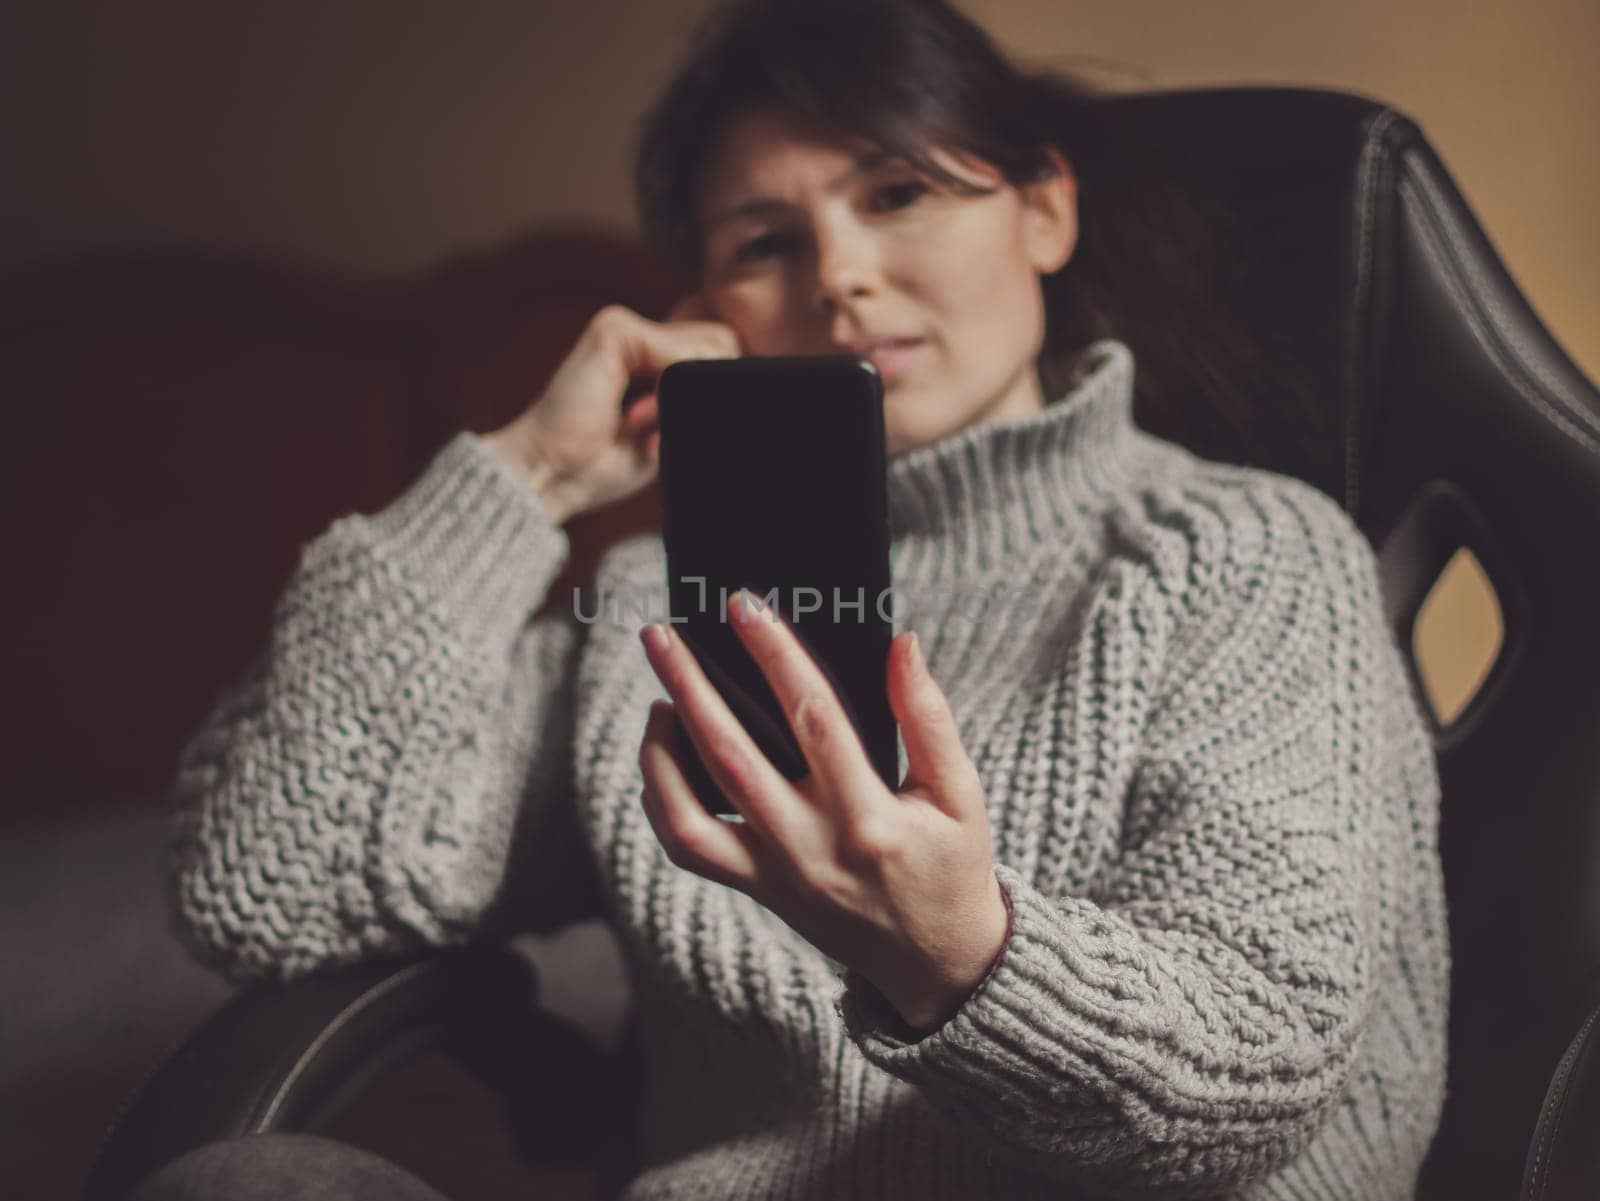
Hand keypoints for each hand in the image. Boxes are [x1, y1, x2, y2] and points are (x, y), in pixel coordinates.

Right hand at [480, 290, 739, 521]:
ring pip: (710, 349)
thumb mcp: (666, 434)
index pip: (719, 359)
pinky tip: (633, 414)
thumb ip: (695, 405)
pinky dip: (667, 393)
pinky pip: (679, 355)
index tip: (664, 437)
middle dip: (702, 397)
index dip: (712, 398)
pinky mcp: (615, 329)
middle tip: (653, 431)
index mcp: (653, 359)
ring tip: (640, 424)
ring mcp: (626, 328)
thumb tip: (743, 386)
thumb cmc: (600, 465)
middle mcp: (640, 337)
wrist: (552, 474)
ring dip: (684, 399)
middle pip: (723, 348)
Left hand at [635, 590, 1010, 1032]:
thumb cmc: (953, 866)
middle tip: (661, 636)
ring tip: (658, 698)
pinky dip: (662, 799)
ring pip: (689, 816)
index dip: (775, 654)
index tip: (745, 604)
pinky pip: (689, 847)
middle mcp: (813, 849)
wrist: (938, 963)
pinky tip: (666, 753)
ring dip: (660, 751)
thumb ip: (928, 717)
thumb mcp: (961, 794)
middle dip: (689, 688)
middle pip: (731, 757)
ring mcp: (776, 876)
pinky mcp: (757, 890)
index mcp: (871, 819)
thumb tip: (901, 643)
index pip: (813, 718)